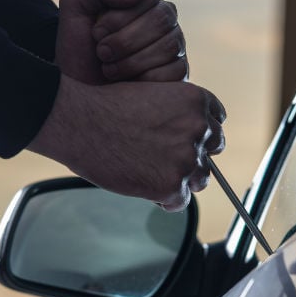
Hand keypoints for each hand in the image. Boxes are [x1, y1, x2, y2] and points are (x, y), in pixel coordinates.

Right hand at [28, 74, 225, 210]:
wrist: (79, 122)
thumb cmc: (105, 108)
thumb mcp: (152, 95)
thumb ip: (178, 115)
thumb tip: (189, 140)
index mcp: (196, 102)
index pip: (216, 123)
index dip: (200, 134)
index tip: (186, 140)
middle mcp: (198, 129)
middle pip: (212, 152)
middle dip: (193, 157)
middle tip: (166, 160)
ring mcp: (187, 159)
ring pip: (200, 179)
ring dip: (181, 180)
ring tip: (150, 173)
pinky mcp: (172, 185)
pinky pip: (181, 201)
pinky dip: (165, 199)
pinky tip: (145, 187)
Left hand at [56, 0, 186, 84]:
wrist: (79, 87)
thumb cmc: (78, 44)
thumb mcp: (76, 5)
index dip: (117, 18)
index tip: (96, 32)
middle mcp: (164, 17)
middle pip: (160, 20)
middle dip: (124, 41)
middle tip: (101, 53)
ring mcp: (175, 44)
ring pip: (168, 46)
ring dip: (131, 62)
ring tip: (109, 68)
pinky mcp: (179, 71)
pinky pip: (174, 72)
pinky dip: (145, 79)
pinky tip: (128, 82)